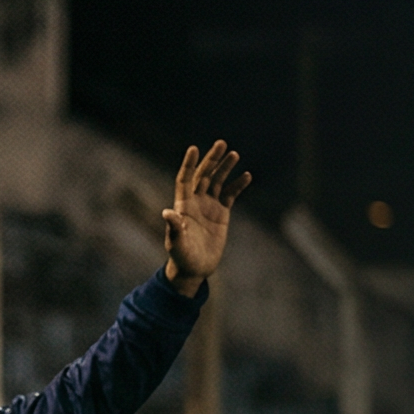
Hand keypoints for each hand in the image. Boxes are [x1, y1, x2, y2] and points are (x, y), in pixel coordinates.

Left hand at [161, 139, 250, 296]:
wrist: (194, 269)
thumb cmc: (182, 257)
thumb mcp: (176, 243)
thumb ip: (174, 228)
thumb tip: (168, 213)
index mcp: (183, 205)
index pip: (185, 179)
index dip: (189, 164)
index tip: (194, 148)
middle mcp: (195, 202)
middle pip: (203, 175)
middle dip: (212, 159)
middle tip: (221, 144)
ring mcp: (208, 206)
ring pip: (217, 181)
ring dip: (225, 168)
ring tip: (234, 154)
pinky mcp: (221, 214)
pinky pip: (229, 195)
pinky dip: (237, 185)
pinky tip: (246, 176)